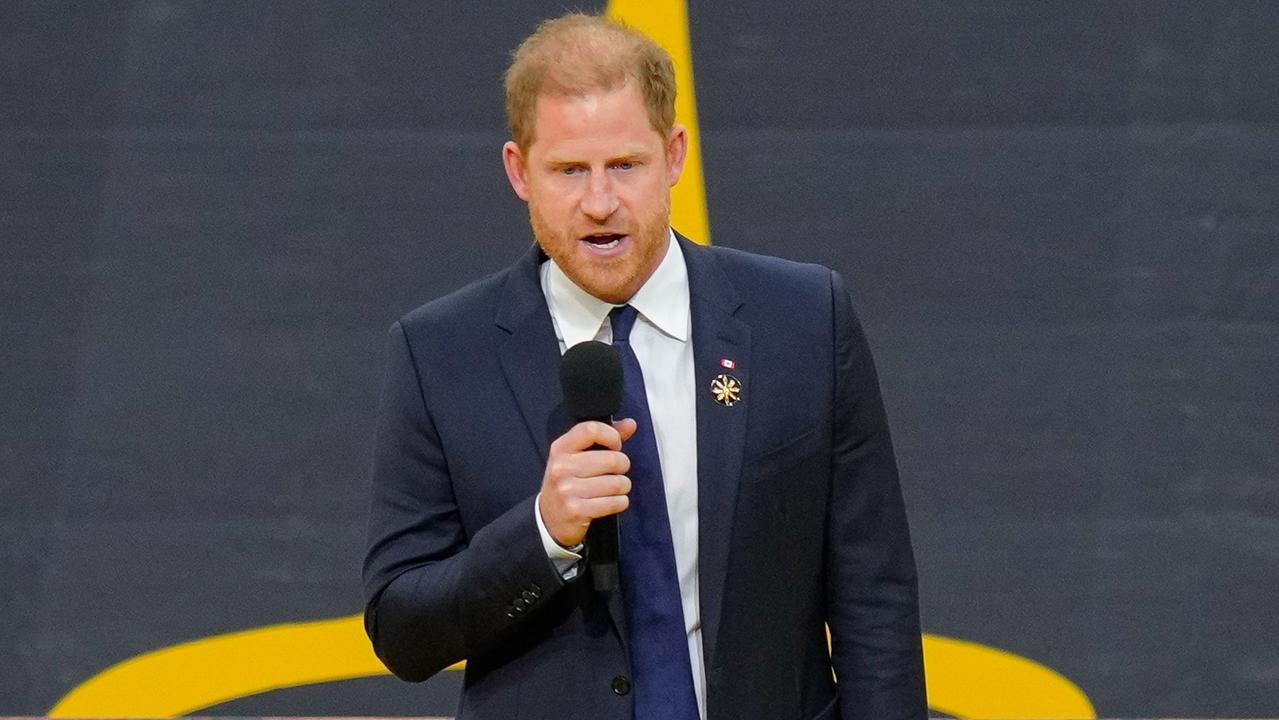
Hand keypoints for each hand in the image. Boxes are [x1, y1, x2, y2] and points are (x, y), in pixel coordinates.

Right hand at [538, 418, 637, 547]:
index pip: (591, 430)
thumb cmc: (568, 482)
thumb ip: (604, 438)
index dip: (612, 436)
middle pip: (612, 459)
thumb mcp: (576, 457)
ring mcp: (567, 490)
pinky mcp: (577, 510)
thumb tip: (630, 424)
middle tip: (616, 472)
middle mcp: (561, 467)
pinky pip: (615, 502)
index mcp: (561, 448)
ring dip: (623, 486)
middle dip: (622, 466)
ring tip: (614, 489)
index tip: (615, 446)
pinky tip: (612, 501)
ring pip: (617, 482)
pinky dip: (620, 502)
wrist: (549, 518)